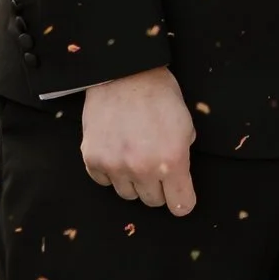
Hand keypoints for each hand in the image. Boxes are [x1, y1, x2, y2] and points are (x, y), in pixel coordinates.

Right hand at [80, 65, 197, 214]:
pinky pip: (104, 181)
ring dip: (133, 180)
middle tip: (154, 164)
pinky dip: (110, 171)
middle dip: (157, 187)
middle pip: (153, 202)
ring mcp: (115, 165)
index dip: (182, 201)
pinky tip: (116, 150)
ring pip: (127, 194)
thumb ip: (183, 157)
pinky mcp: (92, 159)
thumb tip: (177, 178)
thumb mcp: (186, 126)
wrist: (123, 73)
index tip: (179, 195)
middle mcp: (142, 169)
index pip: (181, 206)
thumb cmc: (159, 96)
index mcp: (172, 161)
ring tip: (133, 154)